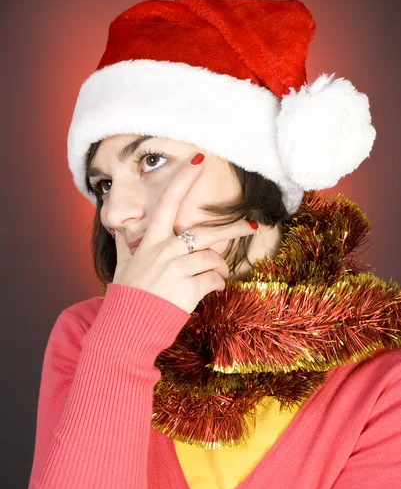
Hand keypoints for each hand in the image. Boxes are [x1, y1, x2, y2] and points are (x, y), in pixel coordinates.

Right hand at [112, 153, 256, 313]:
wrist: (126, 329)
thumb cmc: (126, 298)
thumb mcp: (122, 267)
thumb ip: (124, 245)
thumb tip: (117, 228)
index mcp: (149, 242)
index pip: (166, 202)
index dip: (182, 179)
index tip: (198, 158)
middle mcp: (164, 251)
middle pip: (204, 232)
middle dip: (232, 228)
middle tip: (252, 224)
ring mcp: (176, 269)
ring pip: (212, 258)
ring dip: (219, 267)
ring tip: (216, 275)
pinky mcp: (188, 289)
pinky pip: (214, 280)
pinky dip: (217, 284)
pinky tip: (209, 288)